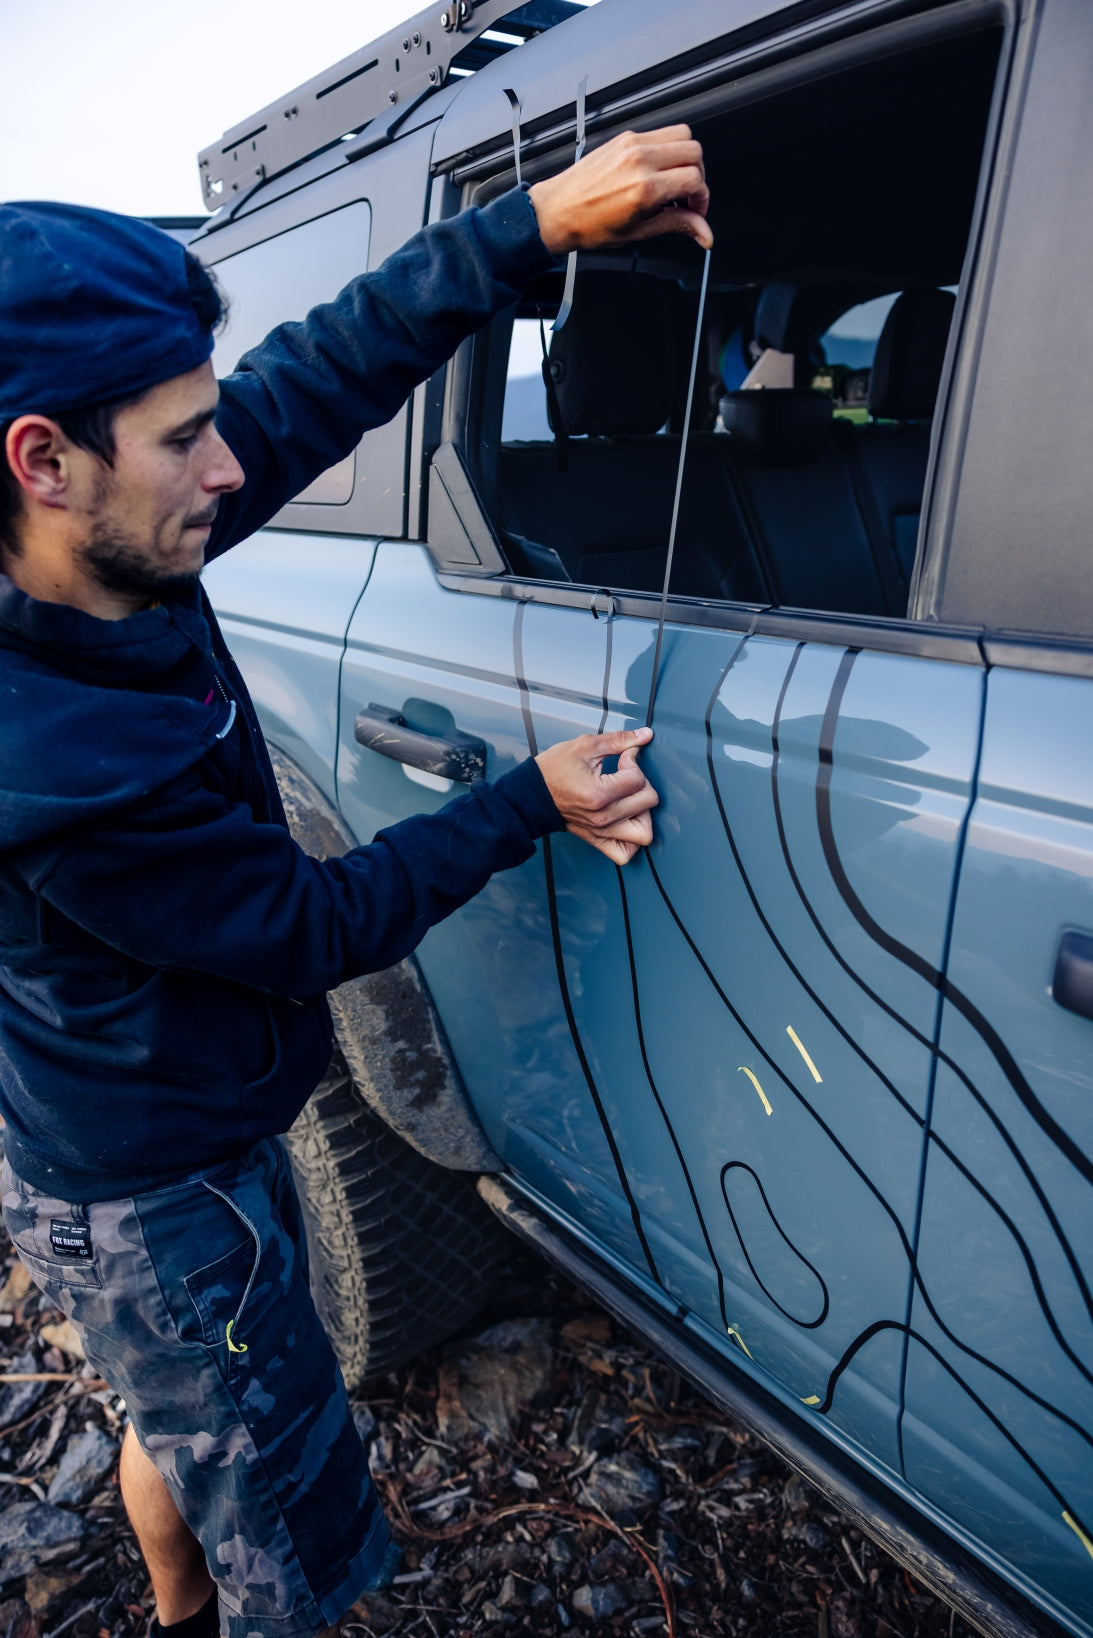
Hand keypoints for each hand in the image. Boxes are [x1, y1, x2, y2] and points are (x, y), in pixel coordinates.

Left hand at [528, 126, 711, 255]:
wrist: (558, 211)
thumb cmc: (589, 224)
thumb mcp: (639, 231)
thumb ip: (678, 225)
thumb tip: (704, 233)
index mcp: (645, 187)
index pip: (695, 179)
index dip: (702, 197)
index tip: (695, 210)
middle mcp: (640, 160)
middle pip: (694, 151)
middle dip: (698, 174)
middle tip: (687, 196)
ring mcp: (632, 144)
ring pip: (682, 134)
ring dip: (686, 157)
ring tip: (674, 180)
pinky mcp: (625, 137)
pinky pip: (660, 133)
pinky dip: (667, 149)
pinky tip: (657, 171)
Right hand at [535, 727, 658, 865]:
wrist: (532, 794)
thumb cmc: (554, 770)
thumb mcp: (585, 746)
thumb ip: (619, 740)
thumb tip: (645, 735)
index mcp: (599, 794)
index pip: (638, 779)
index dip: (633, 761)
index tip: (622, 759)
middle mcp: (602, 817)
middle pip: (648, 802)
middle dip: (642, 783)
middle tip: (625, 776)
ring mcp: (601, 832)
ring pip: (644, 832)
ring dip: (644, 813)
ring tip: (630, 799)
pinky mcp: (597, 840)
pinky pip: (625, 853)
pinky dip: (632, 840)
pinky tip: (627, 820)